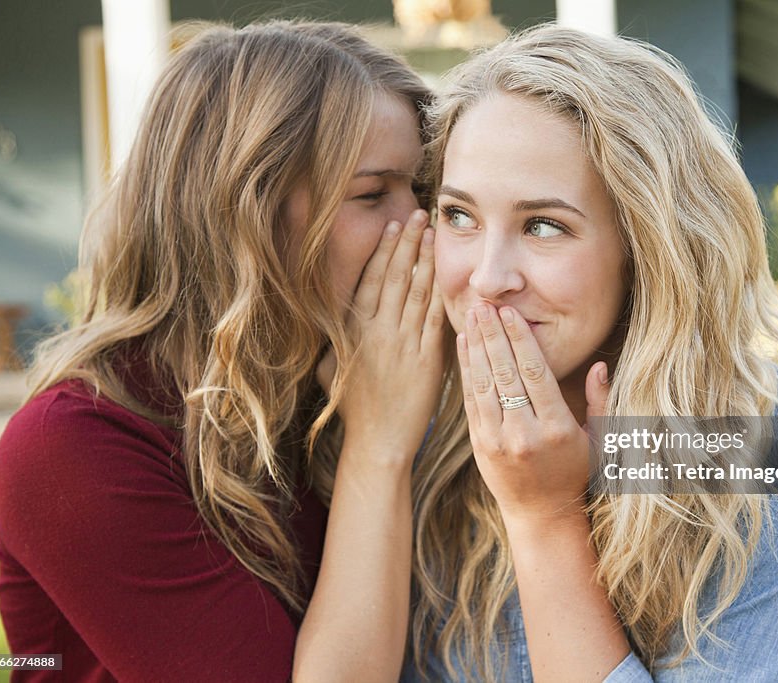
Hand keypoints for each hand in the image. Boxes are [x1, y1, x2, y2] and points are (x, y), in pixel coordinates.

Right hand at [319, 210, 445, 466]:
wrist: (378, 440)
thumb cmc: (353, 408)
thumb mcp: (330, 368)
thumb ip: (335, 340)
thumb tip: (329, 317)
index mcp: (354, 330)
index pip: (371, 280)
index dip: (384, 251)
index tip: (394, 227)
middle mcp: (378, 331)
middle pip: (395, 277)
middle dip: (407, 242)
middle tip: (419, 214)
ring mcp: (402, 344)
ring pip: (415, 291)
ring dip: (425, 259)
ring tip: (433, 232)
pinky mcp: (426, 359)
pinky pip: (434, 318)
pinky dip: (441, 292)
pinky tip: (448, 272)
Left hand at [457, 303, 609, 523]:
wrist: (542, 515)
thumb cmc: (576, 473)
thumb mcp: (600, 441)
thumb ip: (600, 402)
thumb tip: (599, 365)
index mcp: (557, 428)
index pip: (535, 373)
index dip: (521, 339)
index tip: (511, 312)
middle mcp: (526, 433)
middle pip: (506, 373)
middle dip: (494, 335)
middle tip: (484, 304)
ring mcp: (499, 441)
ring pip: (485, 384)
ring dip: (476, 347)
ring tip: (472, 316)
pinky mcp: (480, 446)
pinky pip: (471, 401)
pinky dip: (466, 371)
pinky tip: (464, 346)